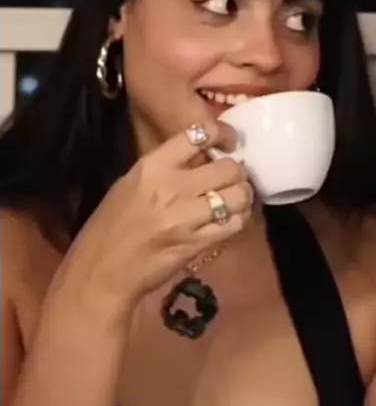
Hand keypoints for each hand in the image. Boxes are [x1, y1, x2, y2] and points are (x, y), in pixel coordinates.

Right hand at [50, 121, 253, 318]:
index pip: (198, 134)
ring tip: (236, 200)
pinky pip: (233, 224)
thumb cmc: (112, 225)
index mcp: (152, 166)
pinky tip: (232, 220)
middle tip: (233, 179)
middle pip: (228, 167)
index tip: (230, 142)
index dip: (223, 134)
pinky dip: (239, 220)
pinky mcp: (196, 244)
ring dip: (243, 197)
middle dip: (237, 172)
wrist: (101, 271)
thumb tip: (204, 157)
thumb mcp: (131, 183)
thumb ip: (166, 167)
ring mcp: (185, 216)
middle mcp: (171, 187)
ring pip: (237, 195)